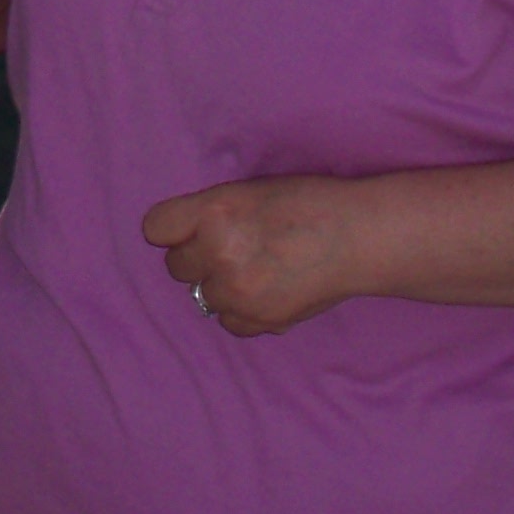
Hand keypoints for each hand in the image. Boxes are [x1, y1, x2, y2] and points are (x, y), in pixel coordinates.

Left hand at [140, 178, 353, 338]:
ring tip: (256, 269)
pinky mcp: (259, 318)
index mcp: (214, 212)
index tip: (188, 230)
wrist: (358, 237)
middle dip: (198, 258)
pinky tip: (266, 290)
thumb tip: (181, 239)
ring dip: (220, 286)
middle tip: (232, 248)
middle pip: (176, 266)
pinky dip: (242, 311)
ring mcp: (237, 290)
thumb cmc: (308, 204)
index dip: (173, 229)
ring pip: (202, 296)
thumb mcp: (249, 191)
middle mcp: (219, 252)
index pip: (155, 228)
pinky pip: (228, 322)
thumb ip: (208, 213)